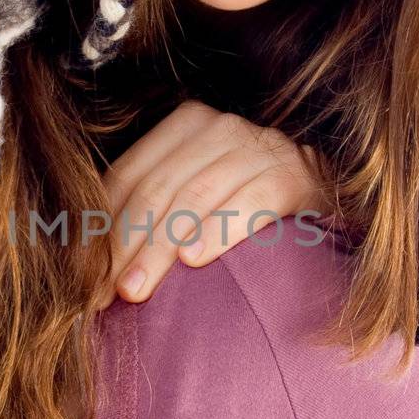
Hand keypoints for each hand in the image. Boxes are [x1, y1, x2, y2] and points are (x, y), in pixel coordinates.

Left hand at [97, 101, 324, 308]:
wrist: (332, 192)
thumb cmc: (250, 199)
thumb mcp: (199, 192)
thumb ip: (153, 209)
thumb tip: (94, 263)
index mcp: (185, 125)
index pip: (128, 176)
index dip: (101, 228)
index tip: (85, 278)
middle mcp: (220, 128)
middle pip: (156, 188)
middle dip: (125, 245)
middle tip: (106, 293)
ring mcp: (259, 148)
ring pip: (194, 198)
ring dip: (159, 248)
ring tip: (137, 289)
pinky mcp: (293, 177)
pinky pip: (248, 204)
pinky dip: (218, 231)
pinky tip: (194, 260)